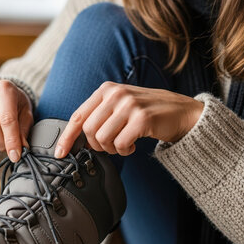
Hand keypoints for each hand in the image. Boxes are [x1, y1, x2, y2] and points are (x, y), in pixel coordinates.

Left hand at [54, 81, 203, 157]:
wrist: (182, 113)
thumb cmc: (148, 112)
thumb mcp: (120, 105)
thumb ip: (99, 115)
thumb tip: (75, 137)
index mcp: (106, 89)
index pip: (78, 116)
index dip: (67, 136)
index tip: (61, 153)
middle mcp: (116, 93)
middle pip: (89, 131)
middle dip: (97, 145)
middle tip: (111, 146)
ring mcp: (129, 105)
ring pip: (103, 139)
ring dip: (112, 149)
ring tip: (124, 145)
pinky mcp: (142, 118)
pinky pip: (120, 144)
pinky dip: (125, 150)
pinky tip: (133, 146)